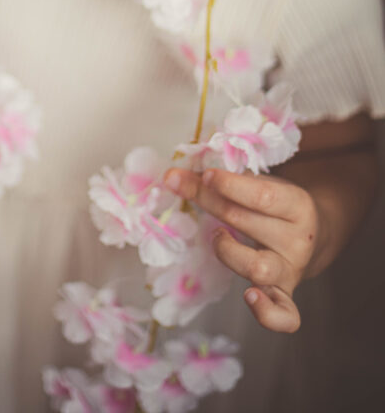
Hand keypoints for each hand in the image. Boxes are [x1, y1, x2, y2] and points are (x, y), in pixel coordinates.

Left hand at [164, 167, 321, 332]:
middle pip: (246, 223)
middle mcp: (298, 241)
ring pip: (257, 268)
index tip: (205, 174)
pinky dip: (267, 313)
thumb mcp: (267, 184)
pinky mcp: (284, 294)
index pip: (262, 196)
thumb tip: (180, 176)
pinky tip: (249, 297)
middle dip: (207, 200)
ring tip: (217, 235)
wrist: (314, 235)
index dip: (230, 185)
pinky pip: (283, 315)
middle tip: (176, 183)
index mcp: (298, 205)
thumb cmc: (278, 204)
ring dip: (226, 249)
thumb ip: (233, 180)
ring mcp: (291, 271)